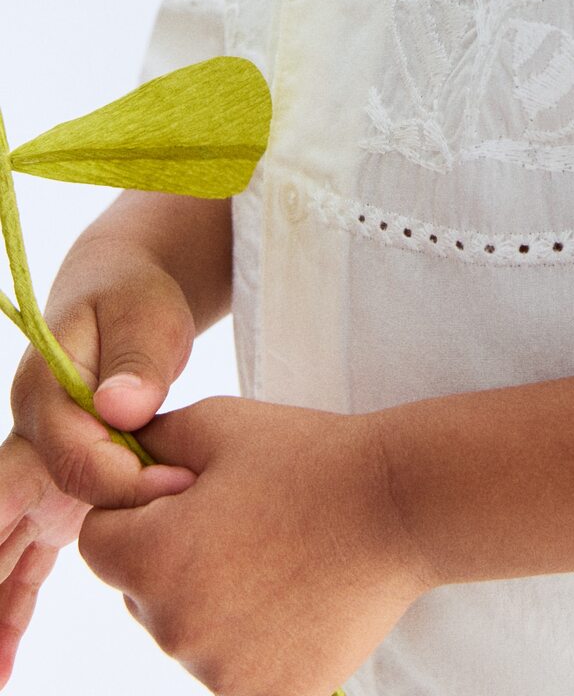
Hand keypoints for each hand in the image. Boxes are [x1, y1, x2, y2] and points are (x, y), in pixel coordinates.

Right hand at [2, 247, 200, 686]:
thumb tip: (123, 408)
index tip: (175, 490)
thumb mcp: (146, 315)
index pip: (71, 452)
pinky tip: (3, 662)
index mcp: (44, 393)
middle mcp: (27, 439)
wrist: (122, 296)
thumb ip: (138, 360)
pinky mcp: (50, 497)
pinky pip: (20, 558)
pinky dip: (10, 606)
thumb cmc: (137, 302)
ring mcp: (34, 474)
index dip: (119, 478)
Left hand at [78, 395, 427, 695]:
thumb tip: (111, 459)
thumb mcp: (217, 423)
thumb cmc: (309, 457)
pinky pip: (230, 670)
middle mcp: (175, 628)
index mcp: (155, 557)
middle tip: (244, 521)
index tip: (191, 493)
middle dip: (172, 559)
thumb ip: (146, 442)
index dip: (138, 510)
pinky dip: (251, 641)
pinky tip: (293, 599)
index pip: (99, 543)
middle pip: (139, 594)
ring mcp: (219, 673)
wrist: (401, 506)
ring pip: (186, 633)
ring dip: (213, 601)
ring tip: (279, 556)